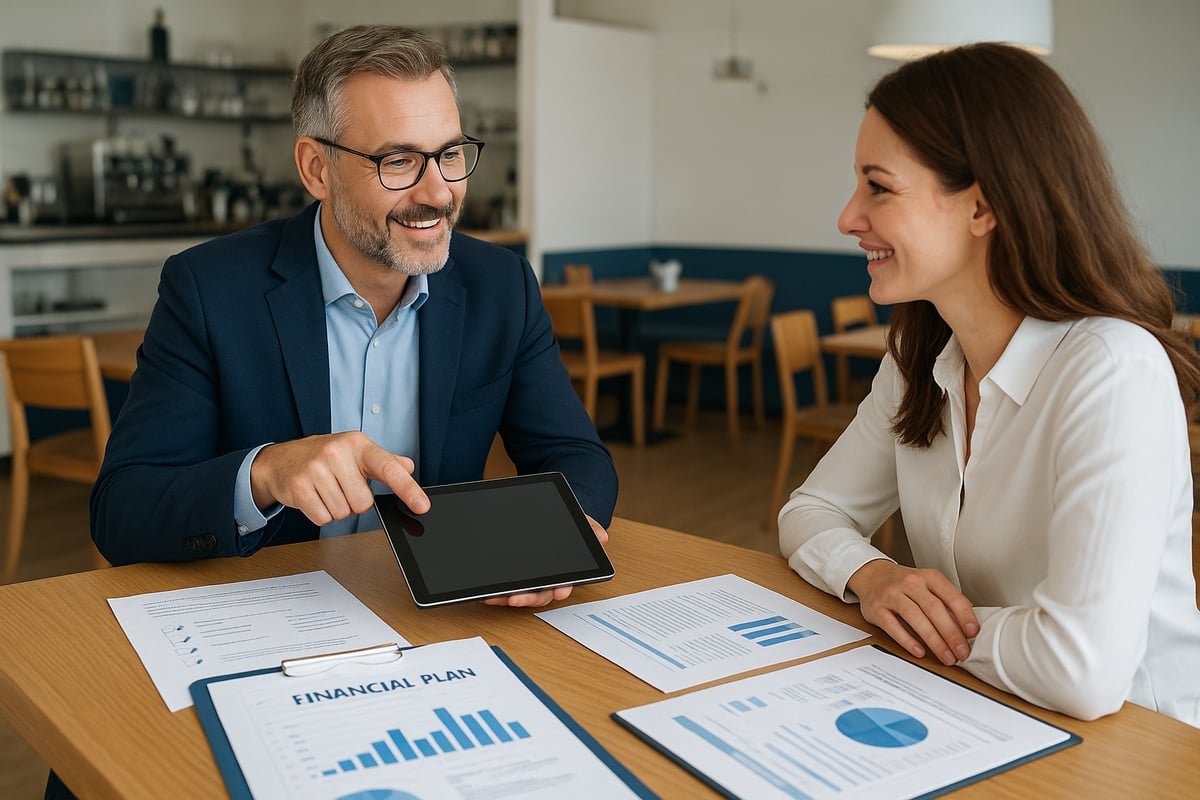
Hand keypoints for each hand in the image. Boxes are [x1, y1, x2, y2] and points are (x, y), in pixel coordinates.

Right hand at [250, 432, 429, 525]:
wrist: (282, 460)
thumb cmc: (324, 456)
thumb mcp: (357, 451)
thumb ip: (385, 461)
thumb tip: (408, 467)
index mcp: (358, 444)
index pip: (388, 468)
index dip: (408, 489)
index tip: (422, 505)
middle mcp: (337, 453)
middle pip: (363, 503)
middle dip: (354, 502)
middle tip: (341, 486)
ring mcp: (316, 469)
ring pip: (343, 513)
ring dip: (336, 508)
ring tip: (326, 490)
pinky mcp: (299, 487)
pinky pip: (323, 518)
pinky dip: (321, 514)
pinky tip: (314, 497)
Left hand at [481, 514, 609, 607]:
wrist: (544, 515)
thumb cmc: (561, 523)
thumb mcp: (575, 520)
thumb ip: (587, 527)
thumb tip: (600, 537)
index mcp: (562, 571)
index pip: (563, 584)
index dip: (561, 589)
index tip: (560, 591)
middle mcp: (545, 581)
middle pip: (539, 595)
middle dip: (527, 598)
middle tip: (515, 598)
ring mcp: (527, 582)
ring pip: (519, 596)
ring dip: (506, 597)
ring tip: (495, 595)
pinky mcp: (510, 580)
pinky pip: (503, 590)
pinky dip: (495, 593)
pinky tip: (487, 591)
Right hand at [847, 559, 979, 665]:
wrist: (872, 575)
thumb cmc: (904, 584)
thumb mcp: (927, 583)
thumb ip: (946, 599)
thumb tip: (968, 625)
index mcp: (928, 577)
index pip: (951, 596)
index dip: (964, 615)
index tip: (973, 632)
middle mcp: (910, 583)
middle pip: (934, 609)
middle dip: (951, 633)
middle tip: (962, 652)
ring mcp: (892, 595)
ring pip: (915, 618)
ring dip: (934, 641)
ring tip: (946, 656)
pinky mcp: (876, 608)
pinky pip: (893, 626)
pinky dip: (907, 640)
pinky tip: (919, 651)